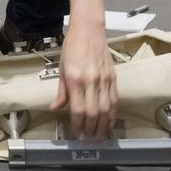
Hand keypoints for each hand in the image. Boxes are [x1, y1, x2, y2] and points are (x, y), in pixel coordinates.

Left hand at [50, 21, 116, 139]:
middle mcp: (91, 81)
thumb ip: (61, 91)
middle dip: (91, 130)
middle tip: (88, 140)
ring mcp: (104, 80)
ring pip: (107, 109)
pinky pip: (115, 100)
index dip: (78, 125)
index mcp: (75, 79)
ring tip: (99, 136)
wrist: (88, 30)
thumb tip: (56, 108)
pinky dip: (112, 114)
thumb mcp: (61, 68)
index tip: (76, 134)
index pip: (78, 109)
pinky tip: (109, 122)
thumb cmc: (72, 47)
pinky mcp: (113, 78)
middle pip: (94, 113)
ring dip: (103, 126)